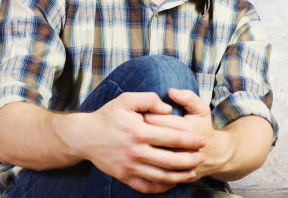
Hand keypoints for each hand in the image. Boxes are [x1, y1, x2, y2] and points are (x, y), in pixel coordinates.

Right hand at [66, 91, 206, 192]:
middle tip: (202, 158)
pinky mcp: (123, 176)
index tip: (202, 141)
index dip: (190, 140)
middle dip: (190, 160)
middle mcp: (136, 151)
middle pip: (170, 160)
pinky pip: (145, 186)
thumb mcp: (127, 100)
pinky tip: (171, 183)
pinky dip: (160, 187)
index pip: (172, 138)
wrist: (84, 137)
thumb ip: (150, 100)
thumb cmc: (108, 116)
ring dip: (179, 176)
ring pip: (160, 176)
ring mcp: (129, 167)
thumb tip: (169, 109)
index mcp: (139, 131)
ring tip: (192, 172)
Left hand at [143, 88, 231, 177]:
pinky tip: (144, 158)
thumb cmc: (203, 128)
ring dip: (141, 147)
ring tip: (139, 141)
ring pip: (150, 156)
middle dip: (140, 129)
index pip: (156, 119)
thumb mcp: (201, 110)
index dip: (144, 114)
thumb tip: (171, 91)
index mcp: (187, 128)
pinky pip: (153, 173)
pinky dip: (145, 165)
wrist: (214, 156)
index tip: (142, 113)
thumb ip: (188, 98)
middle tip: (136, 126)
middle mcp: (181, 147)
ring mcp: (176, 164)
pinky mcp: (173, 176)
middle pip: (150, 137)